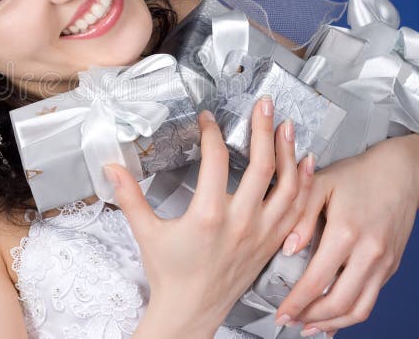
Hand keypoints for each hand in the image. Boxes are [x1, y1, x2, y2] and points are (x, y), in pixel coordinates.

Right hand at [104, 97, 314, 335]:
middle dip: (264, 129)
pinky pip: (298, 210)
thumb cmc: (171, 275)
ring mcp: (262, 234)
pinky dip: (305, 184)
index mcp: (208, 216)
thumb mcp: (146, 233)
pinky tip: (307, 164)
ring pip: (288, 186)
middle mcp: (241, 223)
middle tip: (264, 104)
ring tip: (288, 126)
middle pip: (262, 166)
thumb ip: (129, 197)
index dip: (212, 132)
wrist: (191, 313)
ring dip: (290, 152)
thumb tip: (111, 168)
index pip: (216, 159)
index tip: (208, 119)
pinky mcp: (272, 243)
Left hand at [274, 138, 418, 336]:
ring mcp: (384, 263)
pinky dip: (351, 315)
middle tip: (289, 321)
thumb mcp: (320, 183)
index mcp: (346, 232)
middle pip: (339, 302)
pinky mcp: (392, 267)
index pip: (317, 280)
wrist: (402, 173)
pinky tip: (333, 318)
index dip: (296, 302)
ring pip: (359, 309)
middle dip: (311, 318)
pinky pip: (371, 300)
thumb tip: (287, 249)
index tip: (280, 312)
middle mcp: (369, 253)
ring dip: (332, 323)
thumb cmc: (357, 175)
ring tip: (309, 327)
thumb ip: (300, 214)